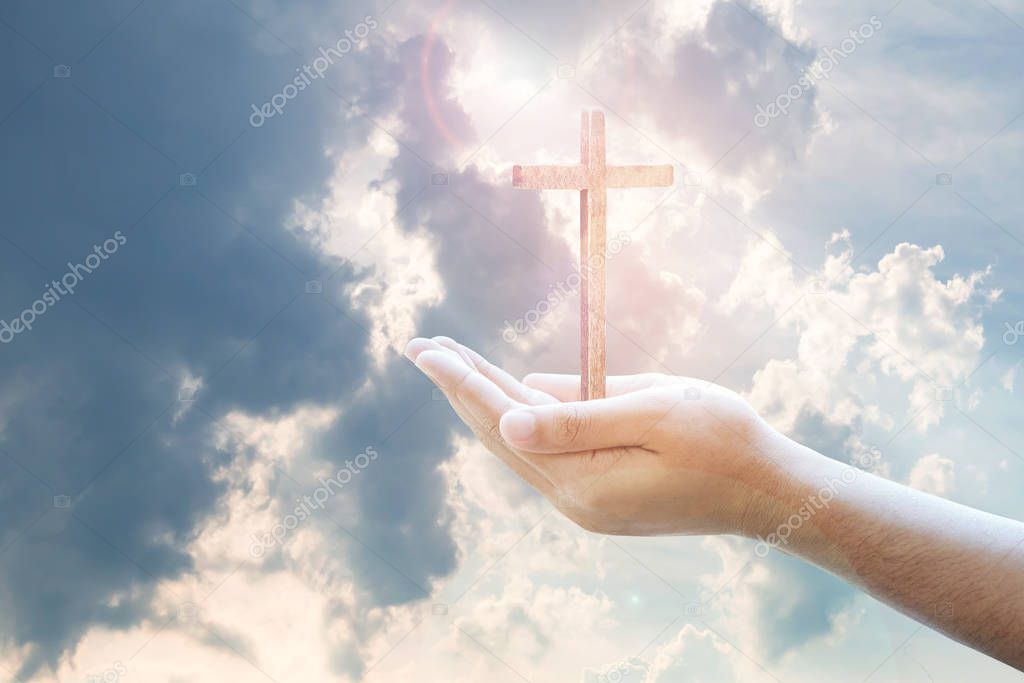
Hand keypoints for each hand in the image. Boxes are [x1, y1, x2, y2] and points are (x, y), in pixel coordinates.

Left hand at [405, 337, 780, 536]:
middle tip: (423, 347)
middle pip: (501, 435)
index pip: (503, 421)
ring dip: (488, 401)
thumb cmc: (723, 440)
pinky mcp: (602, 499)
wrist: (771, 492)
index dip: (461, 381)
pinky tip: (509, 395)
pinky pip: (547, 454)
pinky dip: (523, 420)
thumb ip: (578, 417)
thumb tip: (508, 416)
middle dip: (462, 387)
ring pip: (520, 446)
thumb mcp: (655, 411)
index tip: (425, 349)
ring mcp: (587, 505)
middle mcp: (575, 501)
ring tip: (455, 363)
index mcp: (584, 480)